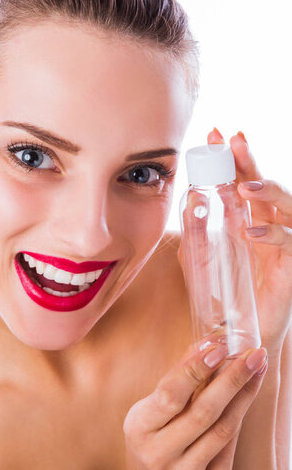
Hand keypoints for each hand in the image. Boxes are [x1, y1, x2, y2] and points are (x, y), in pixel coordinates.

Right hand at [120, 339, 267, 469]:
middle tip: (253, 354)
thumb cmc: (151, 434)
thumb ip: (177, 377)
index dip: (195, 370)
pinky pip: (229, 448)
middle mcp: (159, 455)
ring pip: (223, 430)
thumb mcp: (151, 405)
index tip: (218, 347)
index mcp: (139, 429)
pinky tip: (246, 396)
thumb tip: (208, 343)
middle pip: (204, 412)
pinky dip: (239, 418)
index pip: (170, 395)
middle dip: (232, 379)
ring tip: (257, 368)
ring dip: (244, 395)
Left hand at [206, 128, 291, 353]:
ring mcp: (283, 244)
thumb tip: (189, 197)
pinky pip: (291, 243)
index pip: (240, 181)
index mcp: (245, 220)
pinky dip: (274, 234)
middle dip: (250, 160)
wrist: (240, 334)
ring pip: (287, 207)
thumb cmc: (223, 295)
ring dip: (267, 191)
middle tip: (234, 141)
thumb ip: (194, 232)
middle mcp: (267, 226)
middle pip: (264, 185)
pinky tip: (252, 231)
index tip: (216, 135)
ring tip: (243, 186)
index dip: (231, 158)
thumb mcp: (200, 260)